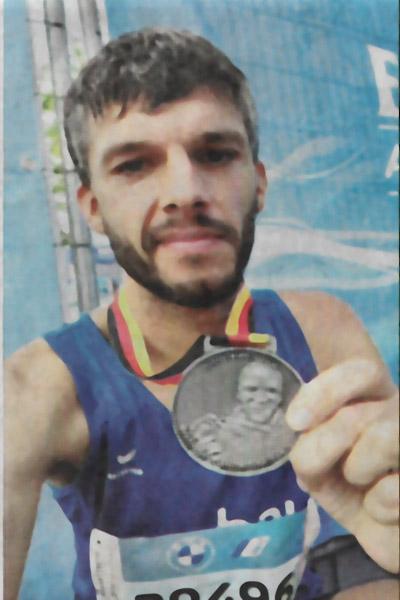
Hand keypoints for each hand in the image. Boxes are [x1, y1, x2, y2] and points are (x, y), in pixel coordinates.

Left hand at [286, 358, 398, 572]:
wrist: (384, 532)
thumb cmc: (349, 489)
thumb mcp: (317, 463)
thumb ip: (311, 444)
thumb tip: (303, 427)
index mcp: (376, 399)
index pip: (362, 372)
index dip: (326, 391)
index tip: (294, 423)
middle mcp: (399, 413)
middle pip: (355, 413)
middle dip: (325, 445)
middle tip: (325, 466)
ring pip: (383, 438)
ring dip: (356, 470)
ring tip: (362, 483)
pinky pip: (392, 490)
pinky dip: (377, 507)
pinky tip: (385, 510)